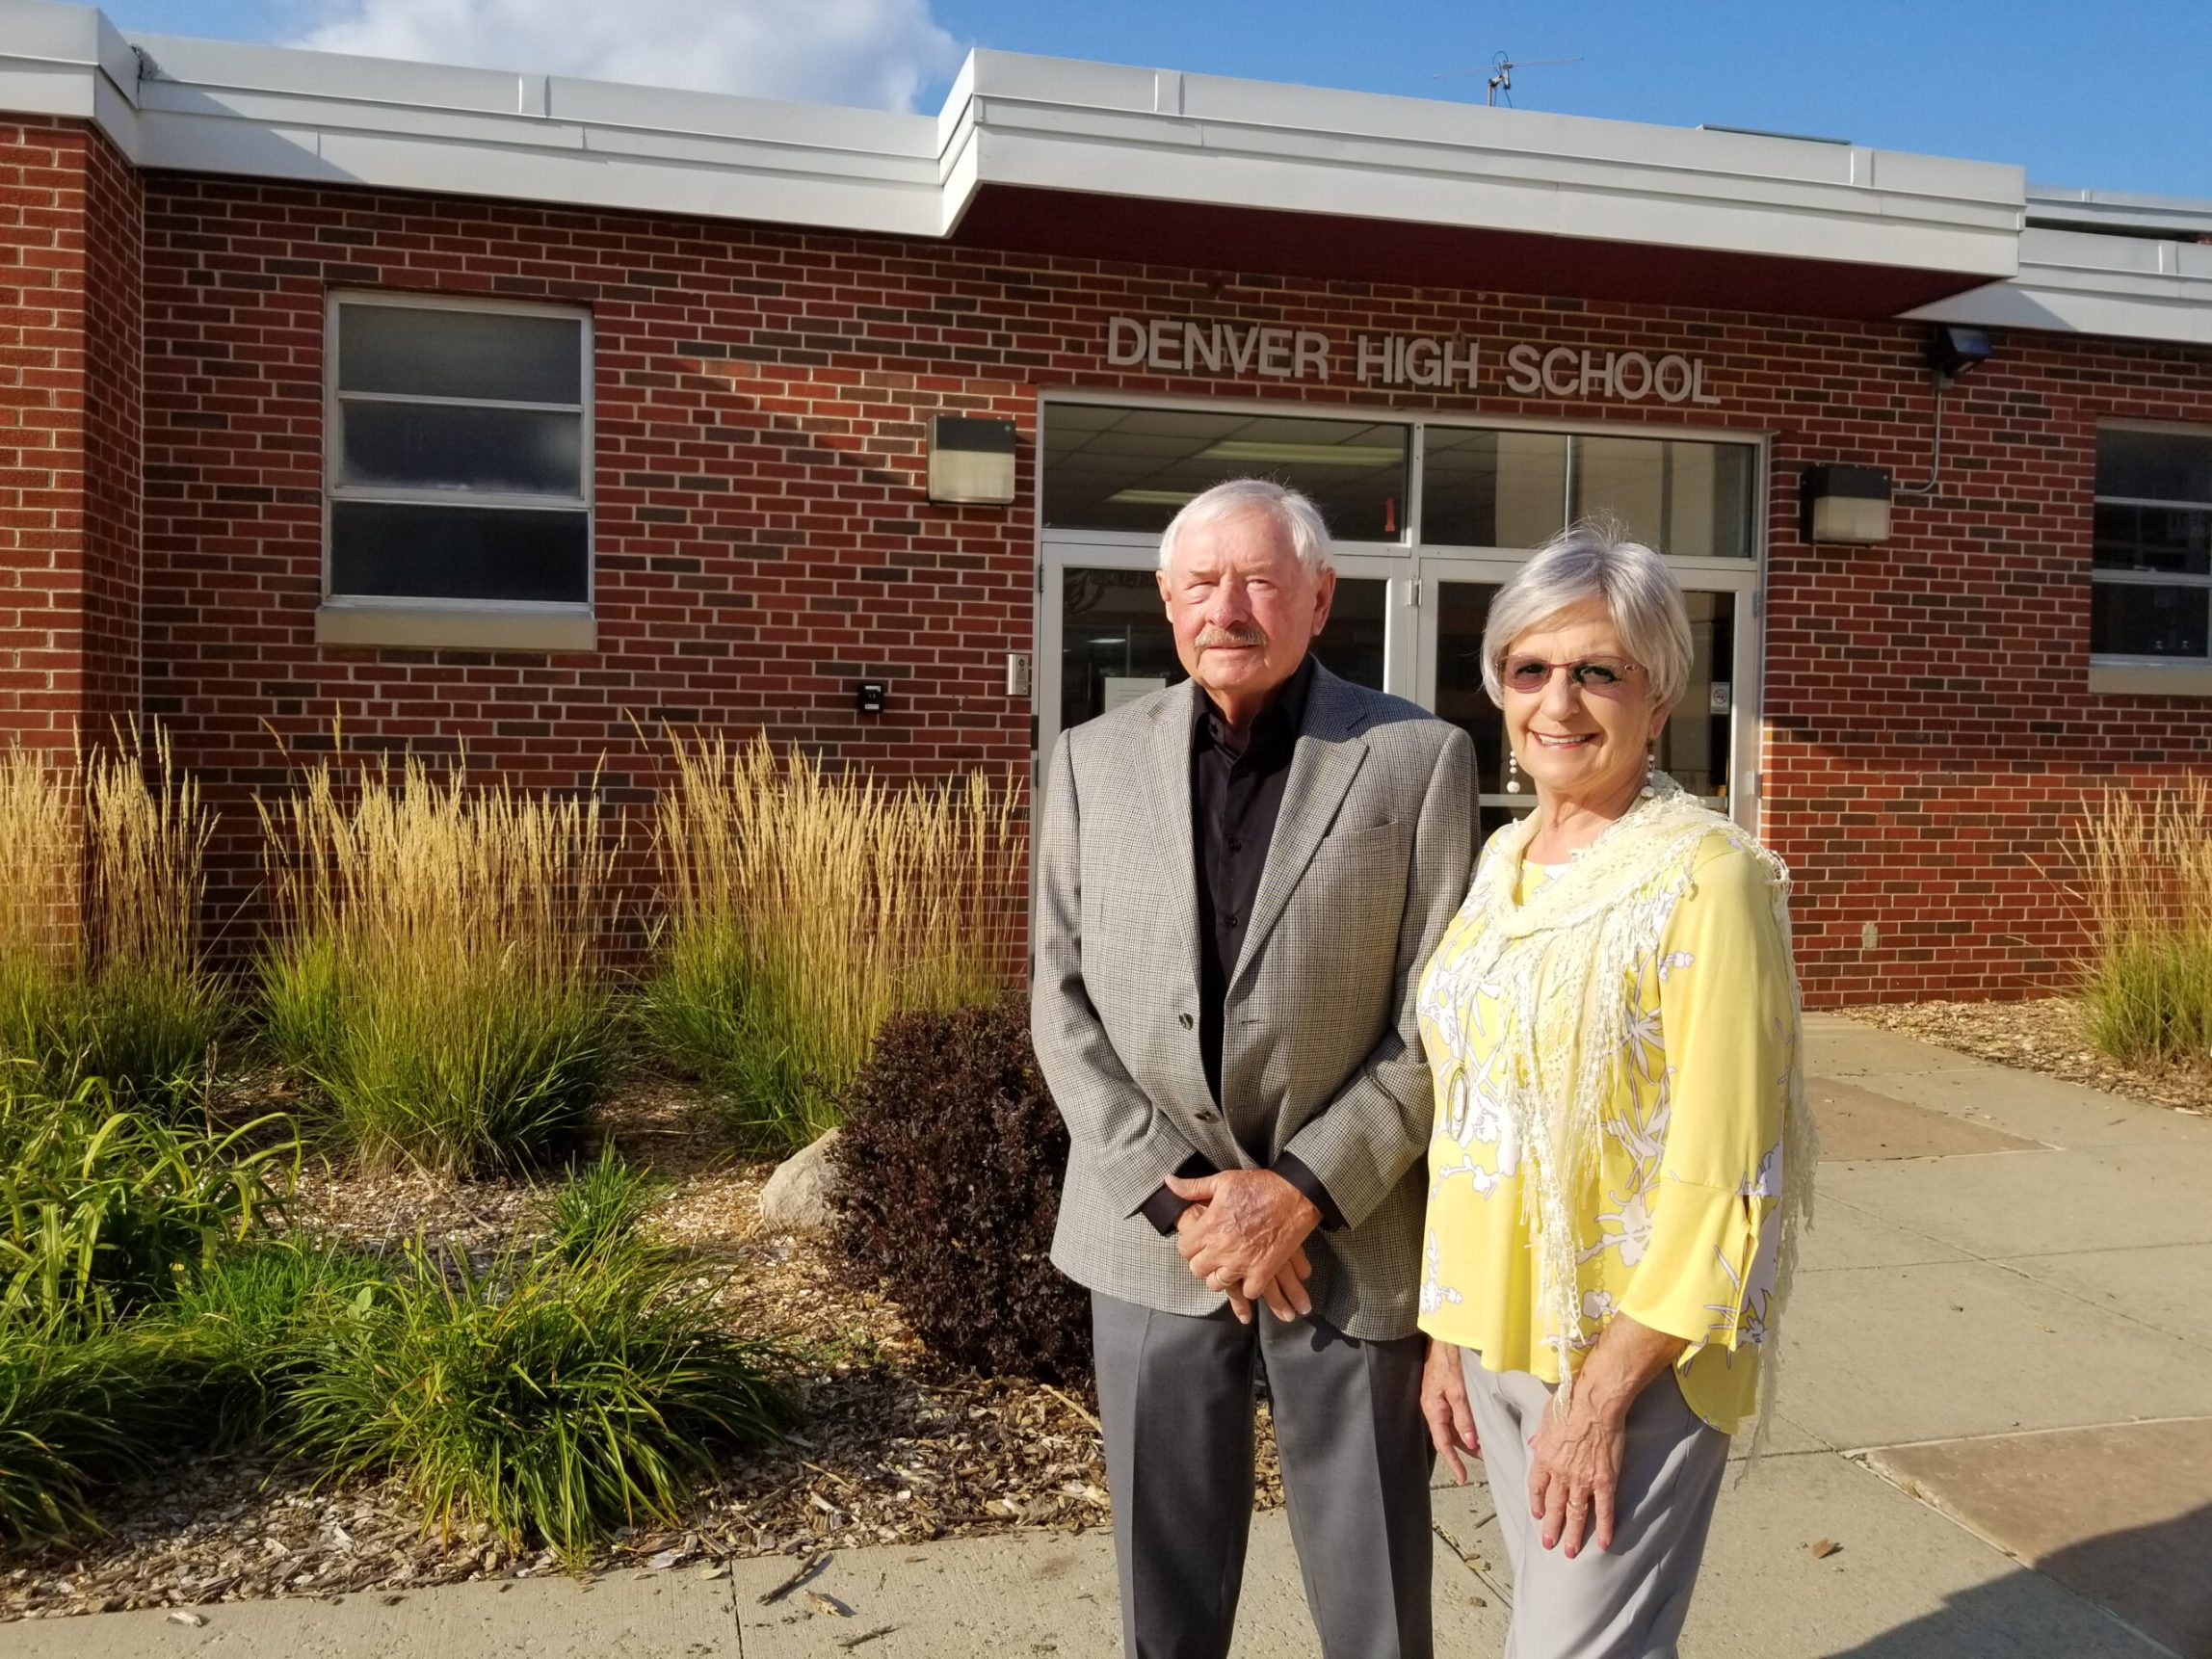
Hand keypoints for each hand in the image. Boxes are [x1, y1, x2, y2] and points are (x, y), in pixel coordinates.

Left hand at [1167, 1169, 1320, 1304]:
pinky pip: (1248, 1292)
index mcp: (1209, 1226)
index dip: (1190, 1246)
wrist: (1295, 1194)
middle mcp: (1221, 1247)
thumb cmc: (1259, 1185)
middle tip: (1214, 1255)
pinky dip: (1249, 1287)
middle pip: (1197, 1269)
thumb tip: (1168, 1183)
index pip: (1184, 1249)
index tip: (1199, 1242)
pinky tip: (1250, 1275)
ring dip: (1222, 1276)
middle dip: (1203, 1263)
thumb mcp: (1223, 1181)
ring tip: (1229, 1266)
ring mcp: (1242, 1262)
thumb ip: (1192, 1187)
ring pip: (1218, 1284)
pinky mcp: (1263, 1271)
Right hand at [1420, 1339, 1478, 1484]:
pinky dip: (1464, 1424)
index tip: (1462, 1478)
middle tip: (1483, 1459)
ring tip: (1483, 1445)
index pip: (1442, 1443)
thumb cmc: (1448, 1360)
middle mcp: (1433, 1407)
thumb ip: (1463, 1417)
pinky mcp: (1443, 1392)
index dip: (1453, 1462)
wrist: (1445, 1337)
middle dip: (1463, 1451)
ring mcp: (1437, 1400)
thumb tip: (1469, 1443)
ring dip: (1465, 1438)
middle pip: (1447, 1437)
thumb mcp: (1458, 1391)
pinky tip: (1474, 1426)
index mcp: (1432, 1408)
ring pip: (1451, 1427)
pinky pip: (1452, 1415)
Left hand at [1527, 1392, 1626, 1557]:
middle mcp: (1560, 1474)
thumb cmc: (1570, 1402)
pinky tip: (1604, 1543)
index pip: (1536, 1487)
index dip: (1536, 1502)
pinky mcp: (1604, 1481)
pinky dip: (1604, 1527)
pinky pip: (1604, 1509)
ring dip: (1573, 1534)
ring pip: (1576, 1513)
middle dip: (1551, 1527)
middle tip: (1549, 1544)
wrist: (1594, 1403)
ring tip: (1570, 1552)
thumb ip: (1540, 1435)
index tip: (1537, 1515)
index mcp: (1544, 1458)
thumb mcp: (1546, 1417)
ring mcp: (1583, 1480)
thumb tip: (1533, 1443)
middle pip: (1554, 1506)